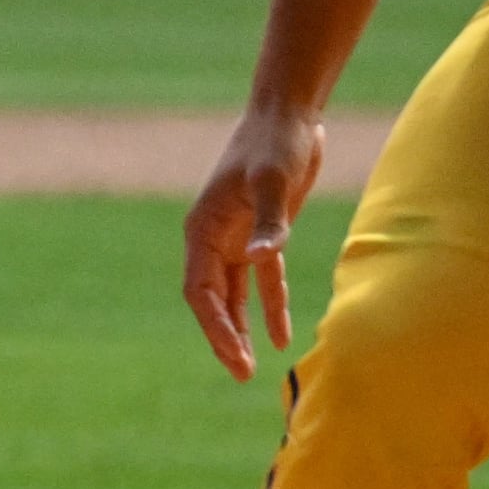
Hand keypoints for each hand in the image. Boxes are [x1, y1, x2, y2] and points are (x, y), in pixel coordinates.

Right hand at [183, 105, 329, 380]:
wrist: (289, 115)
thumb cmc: (276, 143)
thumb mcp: (273, 181)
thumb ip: (270, 222)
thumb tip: (258, 260)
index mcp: (203, 228)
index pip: (199, 290)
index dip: (214, 326)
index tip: (234, 355)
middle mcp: (213, 238)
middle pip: (212, 300)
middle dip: (224, 337)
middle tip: (241, 373)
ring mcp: (236, 238)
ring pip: (232, 296)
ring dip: (240, 328)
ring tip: (250, 367)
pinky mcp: (262, 235)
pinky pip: (263, 281)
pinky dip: (270, 307)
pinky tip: (281, 337)